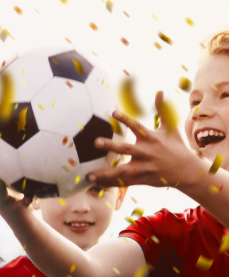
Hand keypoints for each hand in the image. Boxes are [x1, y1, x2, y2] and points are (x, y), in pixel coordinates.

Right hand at [0, 144, 33, 222]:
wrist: (20, 220)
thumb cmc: (15, 196)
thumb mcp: (10, 180)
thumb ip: (6, 167)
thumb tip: (10, 144)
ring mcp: (6, 202)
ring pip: (0, 195)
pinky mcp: (18, 209)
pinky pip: (23, 204)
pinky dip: (26, 200)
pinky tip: (29, 197)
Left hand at [86, 98, 205, 192]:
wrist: (186, 171)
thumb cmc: (176, 147)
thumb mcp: (171, 128)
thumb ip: (162, 110)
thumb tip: (159, 91)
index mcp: (152, 139)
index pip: (137, 127)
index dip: (125, 119)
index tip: (113, 112)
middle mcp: (146, 153)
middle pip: (126, 149)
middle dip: (111, 145)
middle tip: (95, 141)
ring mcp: (143, 168)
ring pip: (122, 171)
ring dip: (105, 174)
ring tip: (89, 176)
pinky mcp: (141, 179)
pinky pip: (123, 182)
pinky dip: (110, 184)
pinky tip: (95, 184)